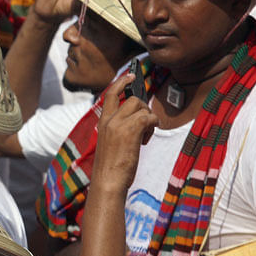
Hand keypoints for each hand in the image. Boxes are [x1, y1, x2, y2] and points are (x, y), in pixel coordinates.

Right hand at [91, 73, 158, 192]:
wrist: (107, 181)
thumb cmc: (111, 167)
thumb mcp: (110, 143)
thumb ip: (118, 129)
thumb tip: (138, 122)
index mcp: (102, 122)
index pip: (111, 94)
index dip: (122, 82)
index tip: (131, 75)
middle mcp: (109, 120)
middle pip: (132, 99)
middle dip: (144, 108)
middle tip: (145, 125)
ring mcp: (118, 124)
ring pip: (141, 107)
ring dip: (149, 119)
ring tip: (144, 137)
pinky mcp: (130, 130)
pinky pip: (149, 118)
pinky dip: (152, 126)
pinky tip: (145, 140)